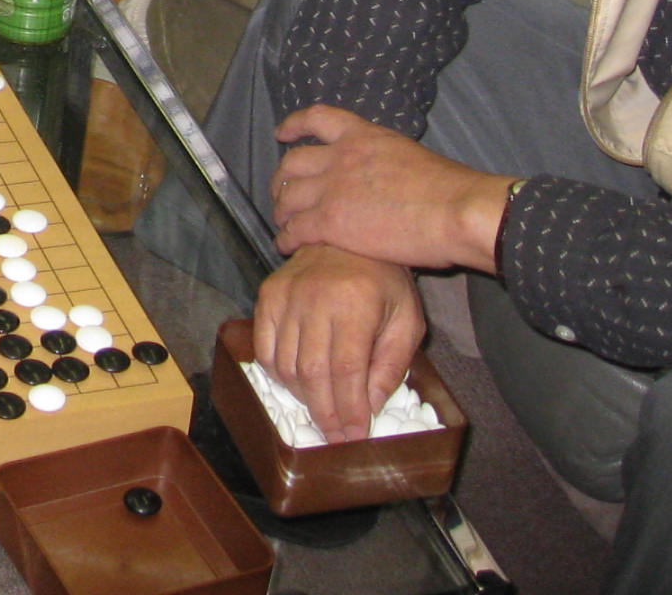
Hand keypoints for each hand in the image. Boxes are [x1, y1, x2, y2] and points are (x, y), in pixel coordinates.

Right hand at [254, 244, 422, 444]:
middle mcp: (315, 298)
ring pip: (285, 365)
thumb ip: (392, 364)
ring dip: (303, 397)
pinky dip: (278, 374)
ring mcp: (286, 295)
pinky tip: (298, 383)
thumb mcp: (406, 320)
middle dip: (325, 413)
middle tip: (336, 437)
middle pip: (312, 373)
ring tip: (322, 411)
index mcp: (355, 304)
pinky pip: (265, 348)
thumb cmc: (384, 280)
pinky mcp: (267, 294)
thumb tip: (371, 406)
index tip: (355, 435)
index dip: (349, 410)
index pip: (347, 371)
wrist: (347, 235)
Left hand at [271, 104, 513, 273]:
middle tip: (281, 193)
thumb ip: (384, 163)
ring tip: (283, 224)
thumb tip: (383, 181)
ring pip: (288, 197)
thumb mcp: (409, 157)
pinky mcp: (331, 221)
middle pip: (292, 163)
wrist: (457, 211)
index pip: (318, 118)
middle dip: (281, 179)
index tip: (281, 134)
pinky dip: (286, 238)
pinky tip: (286, 246)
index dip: (294, 126)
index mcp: (364, 136)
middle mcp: (341, 156)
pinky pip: (295, 229)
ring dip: (281, 211)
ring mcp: (332, 188)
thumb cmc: (450, 189)